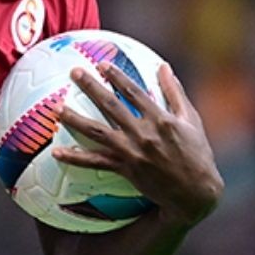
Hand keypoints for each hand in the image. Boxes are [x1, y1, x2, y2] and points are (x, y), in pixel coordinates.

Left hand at [53, 62, 223, 226]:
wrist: (194, 191)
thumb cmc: (197, 152)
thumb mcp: (191, 119)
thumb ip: (174, 92)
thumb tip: (163, 66)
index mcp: (160, 119)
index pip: (133, 92)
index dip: (117, 76)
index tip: (102, 63)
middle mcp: (143, 134)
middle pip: (111, 106)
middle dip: (91, 87)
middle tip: (74, 72)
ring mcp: (132, 152)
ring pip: (98, 133)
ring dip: (75, 120)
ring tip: (57, 109)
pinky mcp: (126, 169)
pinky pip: (96, 163)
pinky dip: (76, 158)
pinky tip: (58, 152)